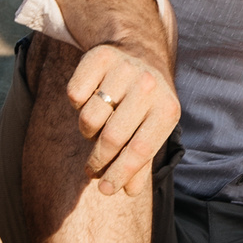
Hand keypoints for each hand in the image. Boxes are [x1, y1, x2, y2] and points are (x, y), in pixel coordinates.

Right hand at [66, 41, 178, 195]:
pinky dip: (77, 103)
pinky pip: (75, 95)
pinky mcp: (100, 57)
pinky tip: (91, 98)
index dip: (120, 174)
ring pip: (89, 118)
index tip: (105, 190)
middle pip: (112, 137)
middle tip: (92, 170)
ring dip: (88, 131)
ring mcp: (125, 68)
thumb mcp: (152, 130)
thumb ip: (141, 162)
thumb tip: (129, 191)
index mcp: (168, 109)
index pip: (140, 150)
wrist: (141, 52)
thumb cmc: (146, 103)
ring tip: (98, 127)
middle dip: (99, 161)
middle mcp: (149, 86)